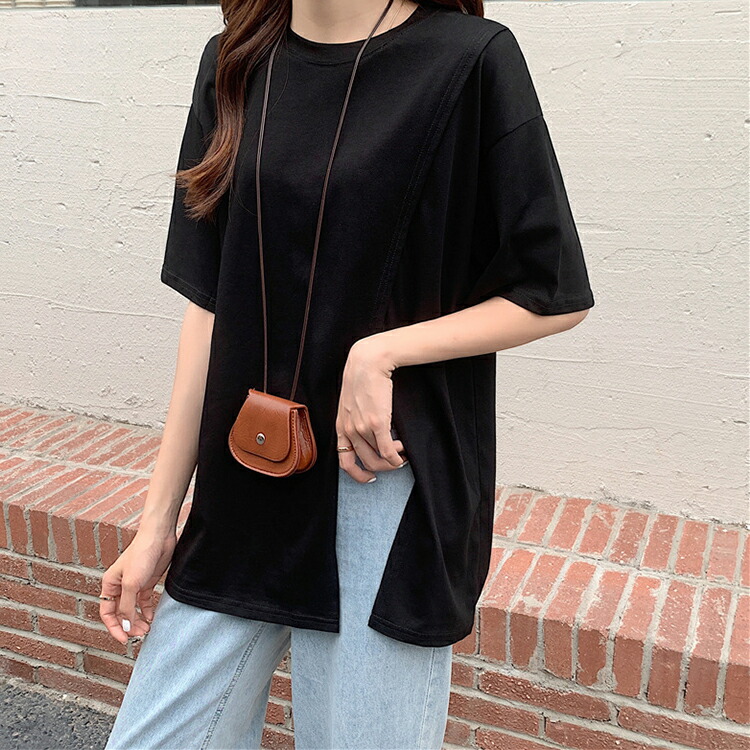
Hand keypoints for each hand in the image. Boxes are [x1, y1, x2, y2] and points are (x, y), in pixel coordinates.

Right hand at [99, 528, 176, 643]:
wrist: (159, 537)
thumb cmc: (141, 554)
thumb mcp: (132, 584)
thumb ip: (127, 606)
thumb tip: (125, 626)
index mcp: (110, 584)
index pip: (107, 612)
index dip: (115, 627)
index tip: (124, 639)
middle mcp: (120, 586)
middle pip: (120, 612)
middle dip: (129, 625)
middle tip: (140, 634)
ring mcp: (134, 584)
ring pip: (133, 608)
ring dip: (138, 620)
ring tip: (147, 630)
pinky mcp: (147, 581)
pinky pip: (144, 601)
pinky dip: (147, 610)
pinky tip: (152, 617)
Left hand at [336, 336, 408, 482]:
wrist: (367, 362)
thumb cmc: (361, 379)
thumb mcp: (350, 403)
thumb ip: (355, 420)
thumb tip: (369, 436)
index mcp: (340, 427)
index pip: (344, 461)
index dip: (357, 474)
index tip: (369, 477)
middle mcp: (349, 431)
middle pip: (366, 462)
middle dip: (382, 468)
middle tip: (393, 462)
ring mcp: (363, 428)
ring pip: (379, 458)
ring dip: (393, 460)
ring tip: (401, 454)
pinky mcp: (377, 422)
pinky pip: (388, 450)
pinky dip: (396, 457)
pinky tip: (402, 453)